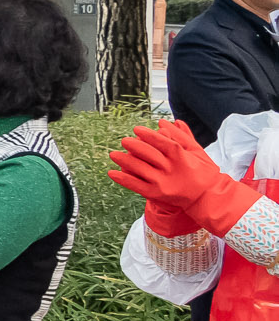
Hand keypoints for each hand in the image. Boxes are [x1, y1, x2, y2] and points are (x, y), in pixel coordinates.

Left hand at [109, 121, 260, 235]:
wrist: (208, 197)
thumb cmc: (203, 171)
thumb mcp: (196, 152)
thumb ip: (181, 136)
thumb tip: (164, 122)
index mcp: (181, 157)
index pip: (162, 142)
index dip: (148, 135)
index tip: (136, 129)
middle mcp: (171, 169)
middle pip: (149, 154)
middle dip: (134, 146)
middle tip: (124, 140)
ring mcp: (163, 182)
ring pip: (140, 169)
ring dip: (124, 160)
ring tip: (113, 154)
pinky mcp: (157, 194)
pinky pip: (136, 186)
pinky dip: (123, 179)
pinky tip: (112, 173)